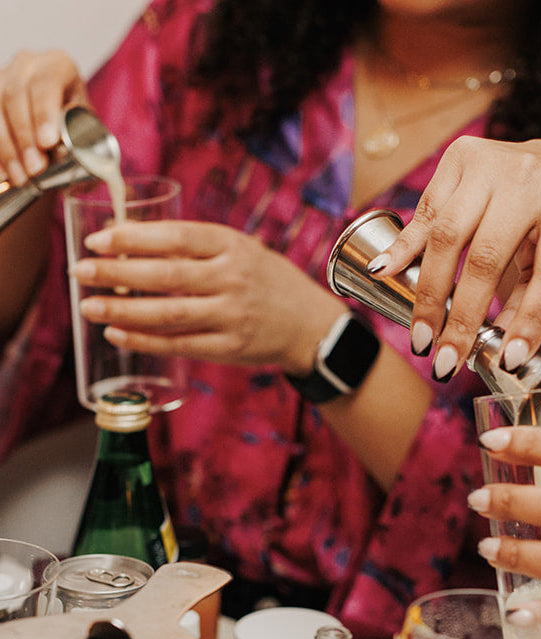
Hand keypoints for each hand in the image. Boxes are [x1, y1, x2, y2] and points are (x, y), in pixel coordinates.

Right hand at [0, 50, 89, 184]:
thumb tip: (66, 157)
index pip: (47, 83)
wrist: (57, 126)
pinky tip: (2, 173)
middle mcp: (27, 64)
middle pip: (16, 96)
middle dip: (25, 137)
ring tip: (20, 178)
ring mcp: (3, 77)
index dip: (44, 113)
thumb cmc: (76, 125)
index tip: (47, 142)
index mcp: (58, 66)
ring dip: (7, 148)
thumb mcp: (89, 130)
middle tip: (35, 169)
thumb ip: (86, 142)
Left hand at [70, 219, 344, 371]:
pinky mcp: (230, 349)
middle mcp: (232, 280)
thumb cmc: (268, 282)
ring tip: (88, 307)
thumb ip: (196, 247)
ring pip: (168, 314)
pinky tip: (117, 334)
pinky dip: (144, 341)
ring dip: (122, 311)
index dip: (133, 237)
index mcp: (232, 246)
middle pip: (165, 276)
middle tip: (80, 271)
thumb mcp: (241, 250)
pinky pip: (179, 345)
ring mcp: (232, 316)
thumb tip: (132, 242)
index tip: (98, 239)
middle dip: (116, 273)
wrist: (311, 325)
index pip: (176, 237)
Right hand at [368, 135, 540, 378]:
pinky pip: (425, 211)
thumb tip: (499, 350)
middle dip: (462, 317)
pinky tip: (383, 272)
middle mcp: (530, 177)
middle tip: (445, 362)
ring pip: (447, 237)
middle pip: (486, 258)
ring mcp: (491, 162)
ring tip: (421, 339)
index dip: (530, 319)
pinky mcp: (459, 157)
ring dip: (429, 295)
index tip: (509, 360)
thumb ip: (531, 299)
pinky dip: (402, 246)